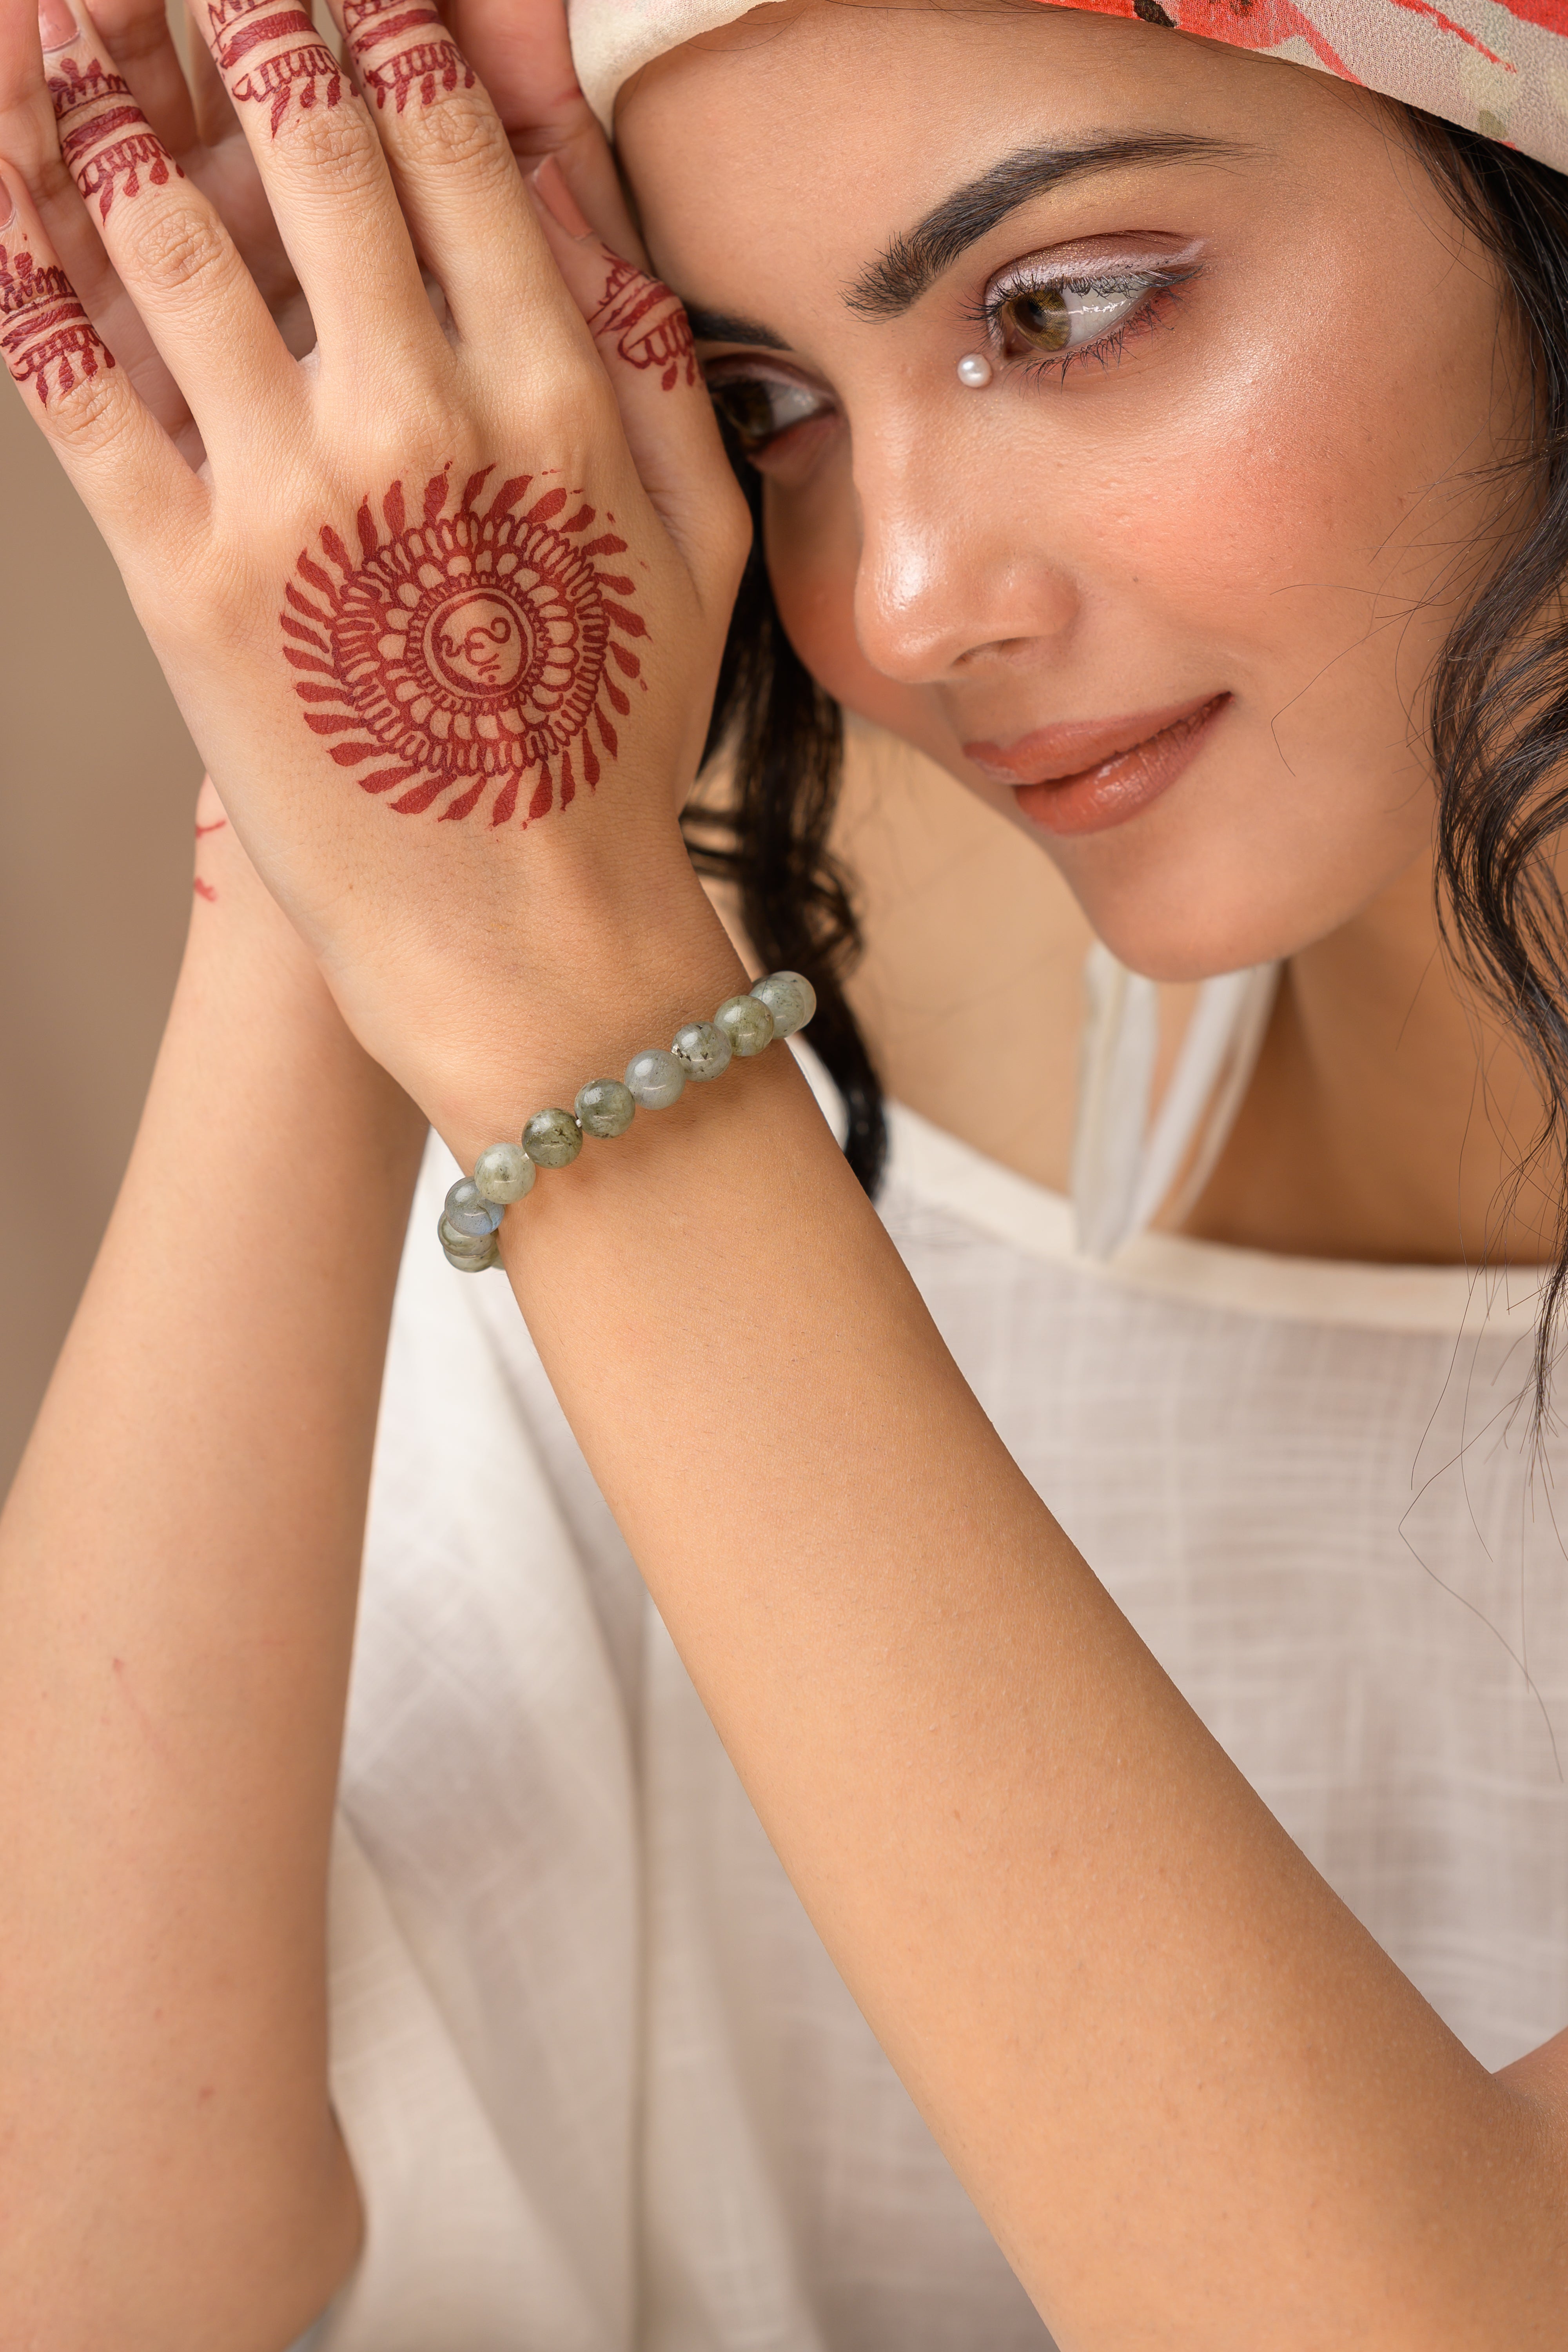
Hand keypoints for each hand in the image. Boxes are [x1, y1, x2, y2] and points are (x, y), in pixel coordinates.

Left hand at [0, 0, 747, 1134]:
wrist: (531, 941)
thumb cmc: (614, 749)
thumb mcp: (698, 549)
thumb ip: (654, 363)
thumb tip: (578, 197)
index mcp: (556, 398)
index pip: (451, 143)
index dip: (383, 23)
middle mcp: (423, 418)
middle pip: (310, 148)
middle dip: (244, 17)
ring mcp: (294, 499)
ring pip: (169, 236)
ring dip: (98, 102)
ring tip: (58, 21)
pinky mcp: (186, 583)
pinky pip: (74, 388)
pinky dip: (13, 265)